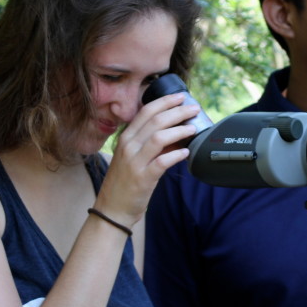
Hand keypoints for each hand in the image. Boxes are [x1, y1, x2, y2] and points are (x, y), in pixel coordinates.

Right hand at [94, 92, 199, 225]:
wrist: (112, 209)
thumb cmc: (125, 182)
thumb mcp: (133, 157)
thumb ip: (151, 144)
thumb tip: (177, 133)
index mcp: (126, 138)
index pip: (146, 112)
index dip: (165, 101)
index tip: (180, 97)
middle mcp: (128, 146)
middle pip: (155, 121)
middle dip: (177, 112)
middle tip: (194, 109)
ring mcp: (134, 162)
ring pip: (159, 137)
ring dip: (179, 130)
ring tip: (193, 128)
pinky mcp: (142, 178)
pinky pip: (162, 162)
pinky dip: (176, 155)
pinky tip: (186, 153)